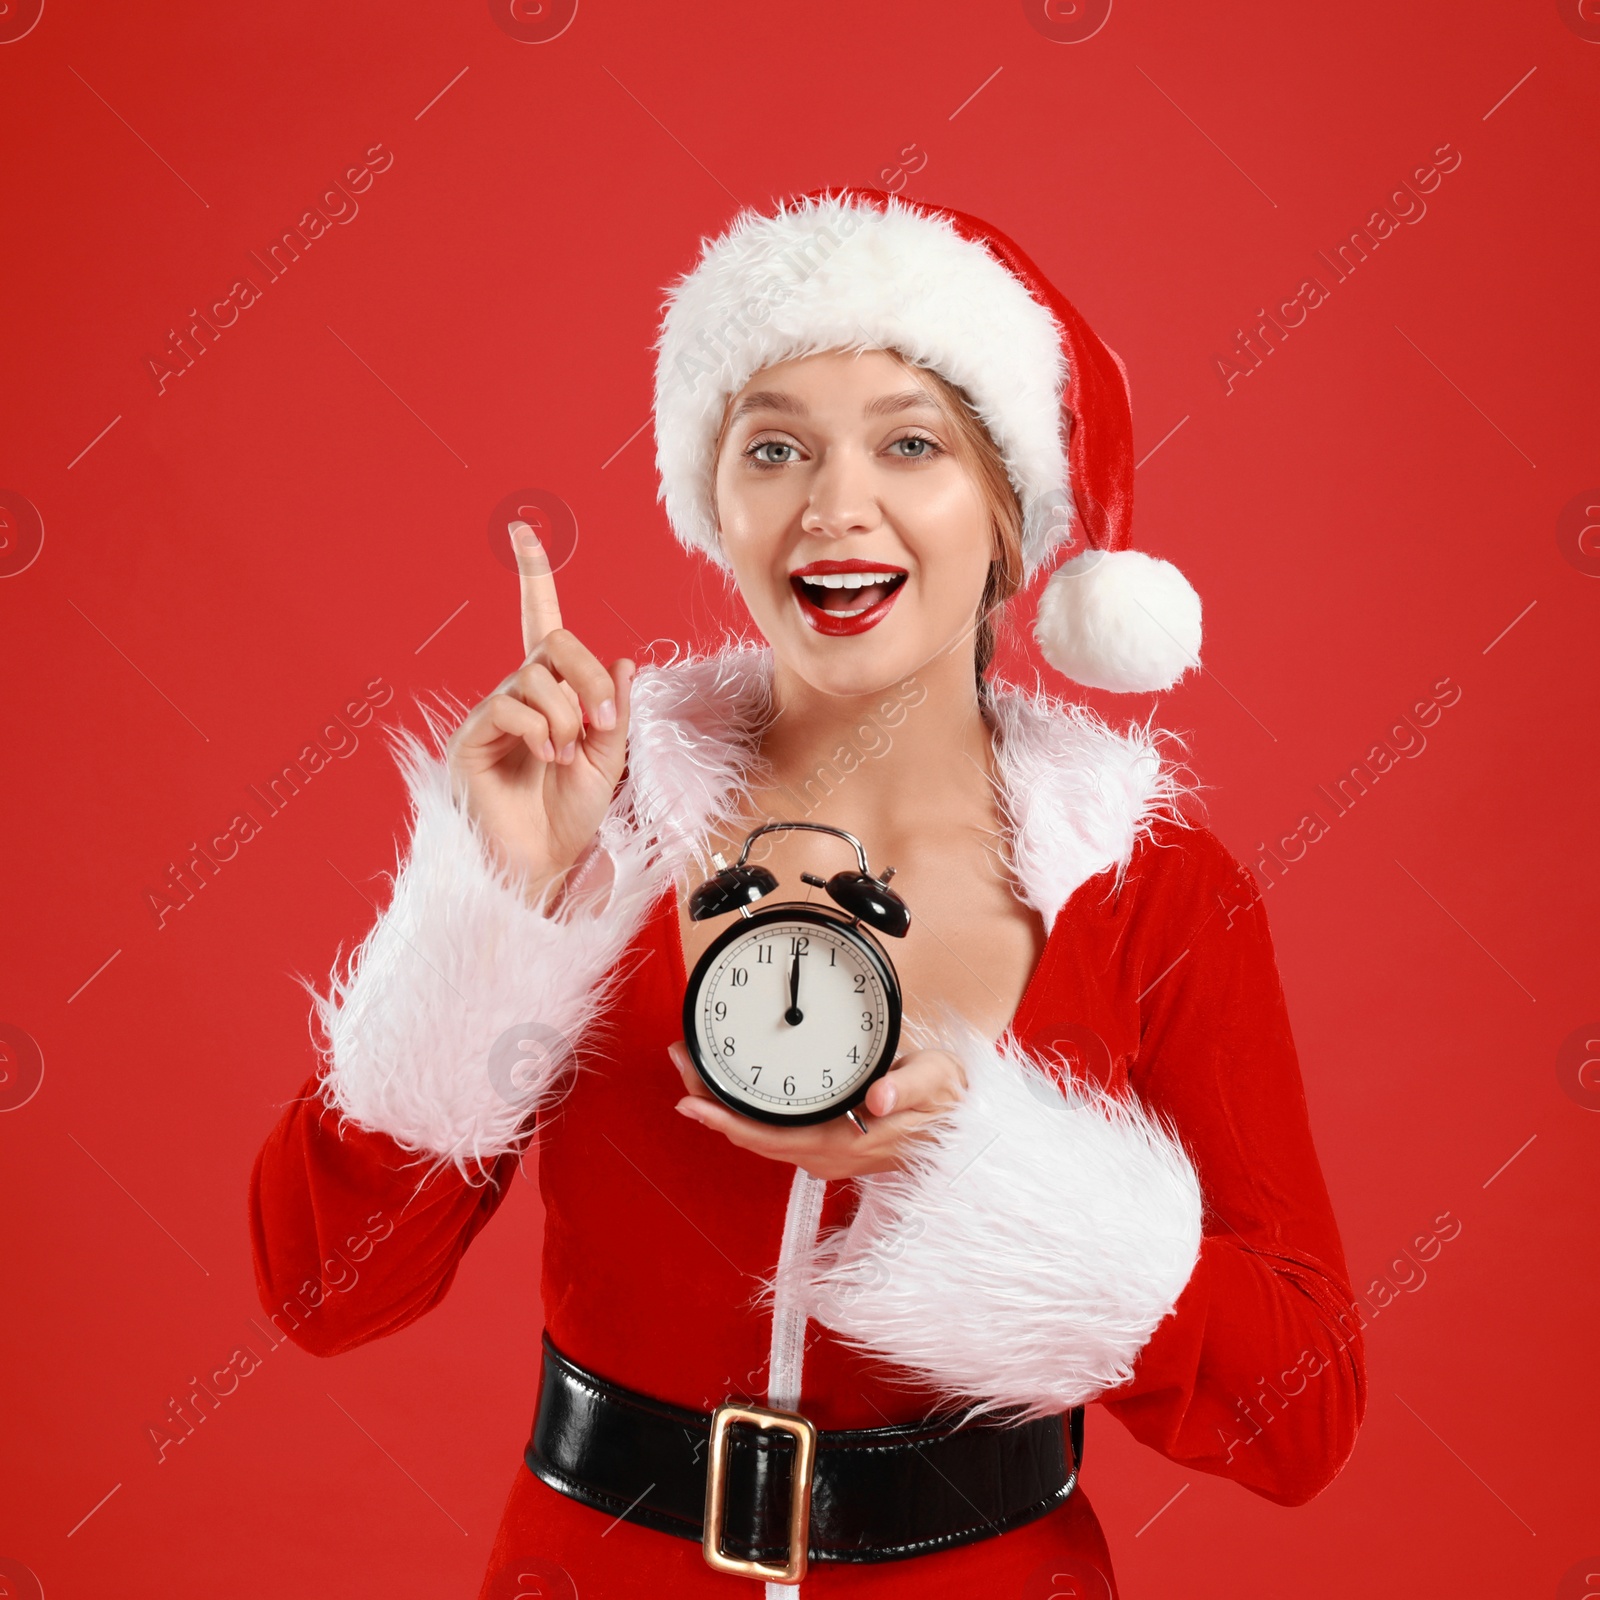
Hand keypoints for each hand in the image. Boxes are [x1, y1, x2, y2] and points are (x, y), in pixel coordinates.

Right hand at [445, 521, 633, 904]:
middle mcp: (522, 693)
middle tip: (602, 725)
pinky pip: (509, 705)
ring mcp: (495, 713)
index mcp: (555, 693)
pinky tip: (545, 757)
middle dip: (590, 680)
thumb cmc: (571, 815)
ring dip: (566, 716)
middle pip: (556, 643)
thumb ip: (616, 711)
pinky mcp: (473, 736)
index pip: (544, 623)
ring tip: (566, 755)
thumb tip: (624, 660)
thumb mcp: (610, 761)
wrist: (543, 862)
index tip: (523, 530)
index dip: (534, 577)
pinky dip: (538, 729)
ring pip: (537, 677)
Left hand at [666, 1040, 967, 1179]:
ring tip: (695, 1069)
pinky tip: (732, 1091)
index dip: (723, 1119)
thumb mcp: (937, 1080)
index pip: (768, 1136)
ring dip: (723, 1108)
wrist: (965, 1129)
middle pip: (751, 1137)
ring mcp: (825, 1155)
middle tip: (681, 1060)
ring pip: (758, 1138)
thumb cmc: (948, 1102)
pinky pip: (773, 1136)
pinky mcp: (826, 1146)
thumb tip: (878, 1097)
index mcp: (846, 1142)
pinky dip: (744, 1115)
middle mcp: (827, 1155)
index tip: (689, 1098)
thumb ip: (908, 1087)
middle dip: (709, 1103)